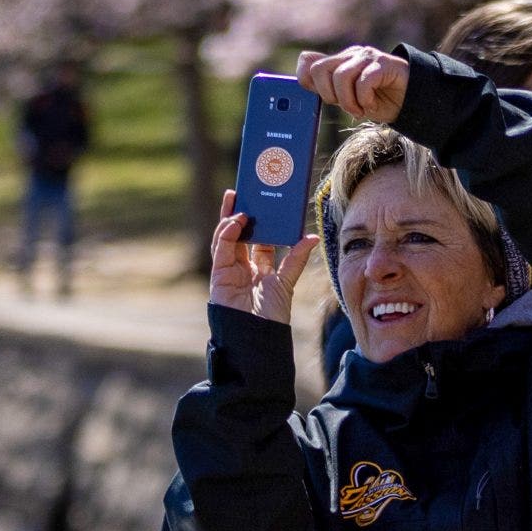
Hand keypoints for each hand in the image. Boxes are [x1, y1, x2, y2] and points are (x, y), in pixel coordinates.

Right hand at [208, 189, 323, 322]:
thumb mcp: (286, 283)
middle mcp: (242, 266)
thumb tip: (312, 237)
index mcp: (260, 267)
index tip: (263, 200)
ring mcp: (229, 271)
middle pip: (239, 233)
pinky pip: (220, 250)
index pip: (258, 237)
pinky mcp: (219, 276)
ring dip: (229, 218)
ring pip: (225, 237)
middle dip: (239, 212)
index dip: (260, 220)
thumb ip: (295, 259)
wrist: (257, 339)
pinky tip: (235, 221)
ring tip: (235, 199)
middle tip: (242, 190)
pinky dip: (226, 234)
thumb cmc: (271, 317)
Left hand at [299, 45, 408, 122]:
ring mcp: (369, 57)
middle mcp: (352, 54)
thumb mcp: (348, 95)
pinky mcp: (384, 64)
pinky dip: (364, 99)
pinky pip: (363, 81)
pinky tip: (371, 105)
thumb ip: (327, 81)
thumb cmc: (379, 99)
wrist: (412, 102)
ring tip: (360, 110)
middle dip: (329, 95)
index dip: (308, 83)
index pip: (310, 63)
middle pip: (320, 70)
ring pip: (341, 76)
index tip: (322, 98)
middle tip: (346, 106)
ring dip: (348, 101)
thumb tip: (302, 59)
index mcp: (341, 60)